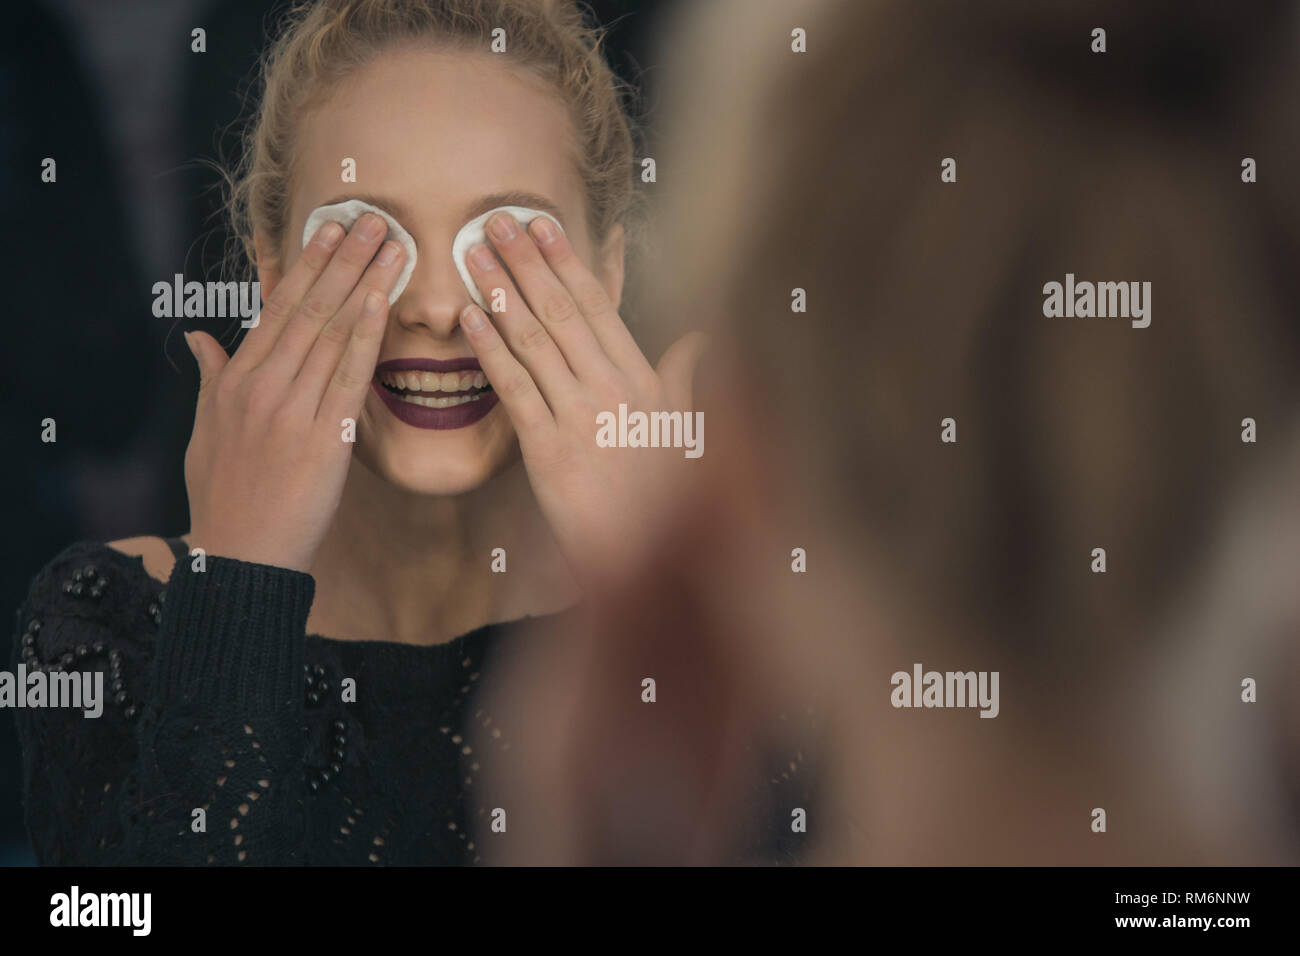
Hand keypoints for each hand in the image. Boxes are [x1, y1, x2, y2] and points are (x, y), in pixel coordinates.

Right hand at [182, 214, 404, 571]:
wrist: (241, 555)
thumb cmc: (225, 494)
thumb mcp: (206, 430)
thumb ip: (211, 378)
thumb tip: (200, 335)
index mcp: (236, 380)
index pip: (276, 306)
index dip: (306, 263)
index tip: (329, 227)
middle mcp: (262, 385)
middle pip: (308, 307)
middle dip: (343, 257)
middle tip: (373, 217)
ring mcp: (290, 409)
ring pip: (331, 331)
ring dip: (364, 282)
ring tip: (392, 244)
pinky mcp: (322, 438)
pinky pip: (348, 375)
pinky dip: (366, 334)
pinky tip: (383, 300)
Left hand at [460, 211, 707, 586]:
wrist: (643, 560)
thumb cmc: (663, 497)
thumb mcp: (686, 434)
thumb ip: (685, 381)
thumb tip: (701, 339)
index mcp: (643, 381)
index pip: (600, 307)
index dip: (567, 263)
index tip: (543, 225)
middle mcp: (613, 391)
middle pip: (562, 312)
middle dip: (527, 262)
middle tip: (494, 220)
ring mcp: (580, 418)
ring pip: (536, 340)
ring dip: (502, 292)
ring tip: (473, 254)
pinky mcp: (548, 450)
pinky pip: (515, 389)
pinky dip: (490, 349)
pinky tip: (469, 318)